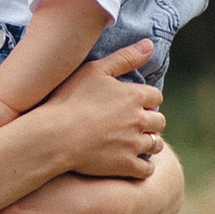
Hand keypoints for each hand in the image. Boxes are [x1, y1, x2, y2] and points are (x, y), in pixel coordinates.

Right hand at [31, 43, 161, 181]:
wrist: (54, 136)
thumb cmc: (70, 100)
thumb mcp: (95, 70)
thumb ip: (125, 57)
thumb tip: (150, 44)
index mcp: (134, 96)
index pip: (155, 96)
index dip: (146, 99)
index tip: (135, 104)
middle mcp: (139, 120)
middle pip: (159, 121)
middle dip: (150, 122)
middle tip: (134, 124)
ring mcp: (134, 145)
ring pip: (155, 145)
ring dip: (149, 143)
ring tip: (134, 143)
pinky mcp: (126, 165)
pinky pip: (146, 169)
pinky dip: (143, 167)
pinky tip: (132, 163)